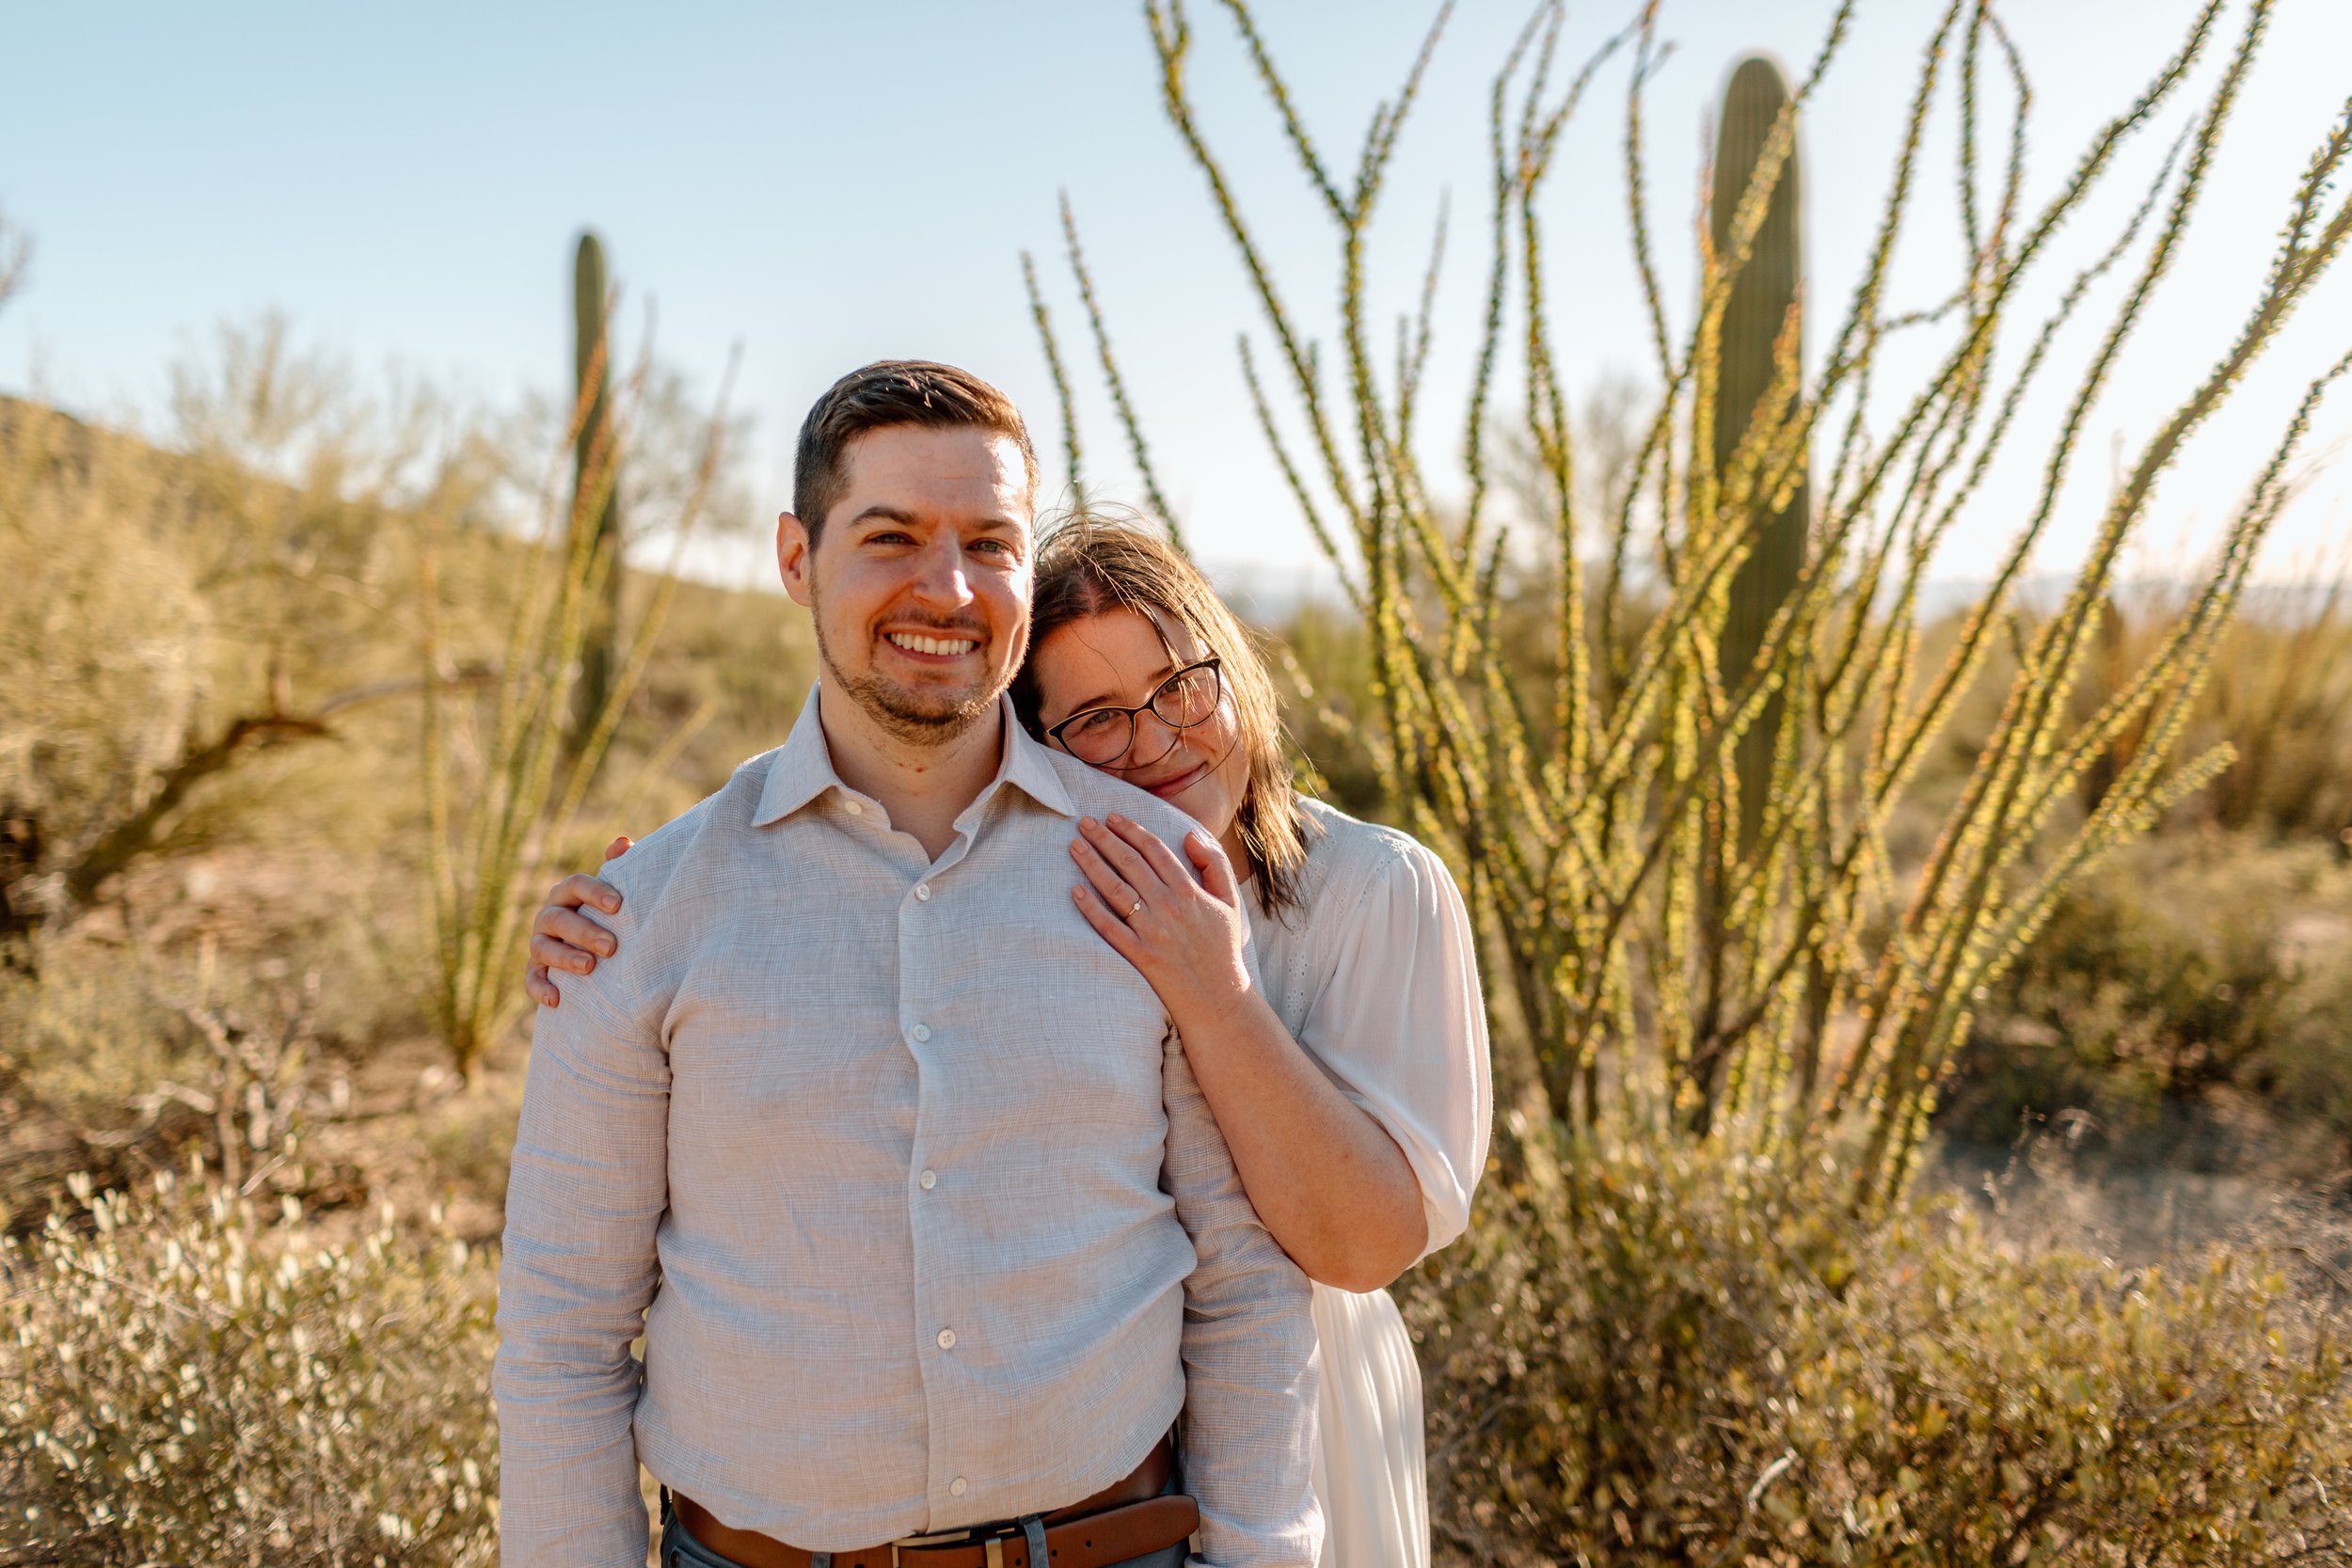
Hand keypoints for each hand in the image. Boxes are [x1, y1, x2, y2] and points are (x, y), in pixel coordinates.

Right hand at [524, 835, 632, 1008]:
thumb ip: (620, 869)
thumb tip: (623, 841)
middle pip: (558, 918)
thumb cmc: (612, 918)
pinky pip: (531, 980)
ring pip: (542, 948)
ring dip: (564, 957)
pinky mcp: (536, 971)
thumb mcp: (617, 896)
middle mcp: (550, 916)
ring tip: (589, 967)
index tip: (618, 905)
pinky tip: (556, 999)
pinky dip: (540, 988)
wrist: (600, 956)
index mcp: (569, 894)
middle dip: (584, 931)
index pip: (575, 885)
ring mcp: (540, 944)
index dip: (594, 892)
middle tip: (612, 946)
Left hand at [1069, 815, 1253, 1022]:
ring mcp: (1152, 931)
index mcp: (1189, 892)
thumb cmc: (1223, 948)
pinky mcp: (1139, 955)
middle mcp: (1168, 908)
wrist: (1218, 998)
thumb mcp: (1230, 902)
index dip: (1131, 830)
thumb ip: (1214, 865)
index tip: (1112, 817)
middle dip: (1104, 839)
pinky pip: (1109, 927)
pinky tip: (1075, 891)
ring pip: (1115, 890)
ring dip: (1092, 865)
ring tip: (1075, 847)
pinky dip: (1091, 909)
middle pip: (1129, 864)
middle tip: (1084, 823)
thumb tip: (1189, 835)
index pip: (1154, 851)